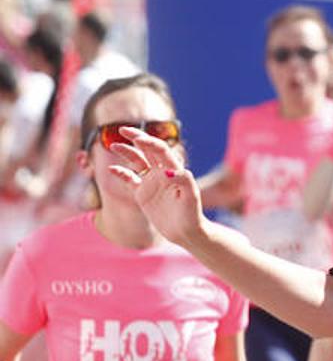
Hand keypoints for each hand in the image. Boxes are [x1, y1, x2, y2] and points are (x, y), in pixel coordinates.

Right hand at [109, 129, 205, 246]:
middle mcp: (162, 173)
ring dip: (127, 152)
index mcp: (174, 170)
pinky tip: (112, 170)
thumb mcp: (191, 197)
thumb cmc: (192, 214)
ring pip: (137, 161)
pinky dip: (121, 173)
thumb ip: (183, 181)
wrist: (186, 232)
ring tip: (113, 145)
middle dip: (136, 138)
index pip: (161, 150)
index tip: (137, 138)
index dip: (150, 142)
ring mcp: (151, 182)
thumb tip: (168, 171)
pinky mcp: (142, 193)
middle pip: (147, 150)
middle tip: (123, 129)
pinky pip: (129, 179)